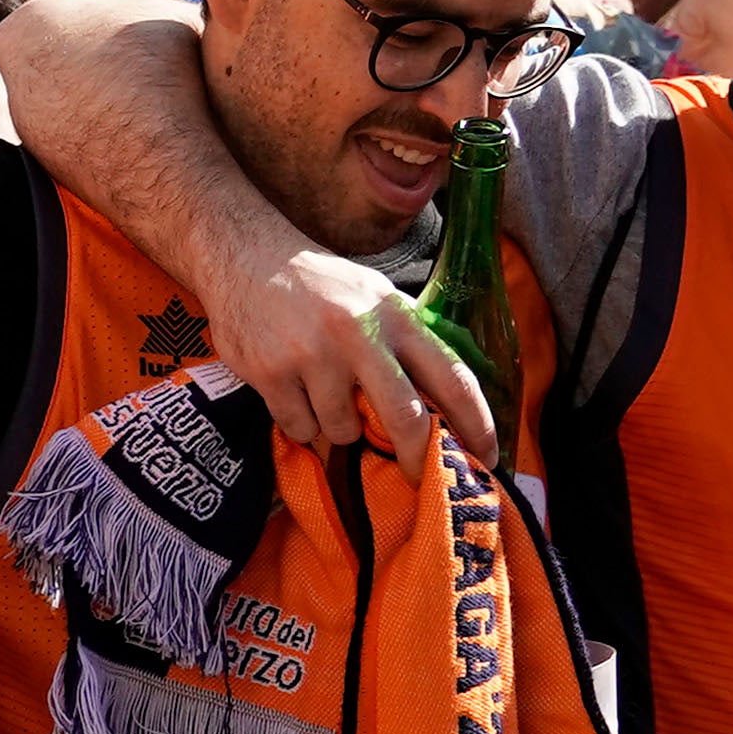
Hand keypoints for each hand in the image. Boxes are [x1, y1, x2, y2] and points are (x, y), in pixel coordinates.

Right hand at [209, 238, 496, 464]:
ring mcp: (312, 356)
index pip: (452, 377)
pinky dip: (300, 422)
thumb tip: (449, 399)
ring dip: (337, 427)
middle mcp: (359, 334)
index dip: (477, 424)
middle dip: (414, 457)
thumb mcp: (376, 296)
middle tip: (414, 475)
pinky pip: (299, 428)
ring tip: (322, 395)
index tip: (488, 459)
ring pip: (342, 431)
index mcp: (396, 315)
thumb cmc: (320, 285)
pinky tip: (292, 391)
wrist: (244, 258)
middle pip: (404, 419)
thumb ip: (409, 339)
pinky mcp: (272, 374)